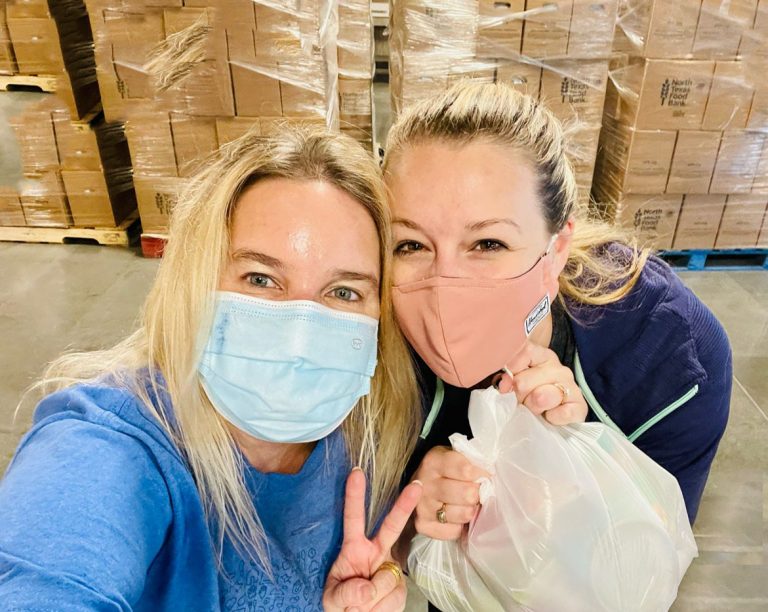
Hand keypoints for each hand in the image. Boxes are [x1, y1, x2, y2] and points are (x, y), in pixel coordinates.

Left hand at [323, 468, 421, 611]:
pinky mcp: (401, 586)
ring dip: (370, 600)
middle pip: (391, 526)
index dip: (354, 496)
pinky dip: (381, 610)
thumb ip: (345, 594)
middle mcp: (376, 552)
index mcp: (353, 548)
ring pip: (387, 578)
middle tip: (416, 485)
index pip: (353, 519)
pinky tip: (375, 609)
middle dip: (404, 505)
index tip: (356, 472)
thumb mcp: (332, 600)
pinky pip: (392, 599)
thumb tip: (367, 589)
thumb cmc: (340, 605)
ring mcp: (390, 568)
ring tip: (361, 607)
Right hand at [410, 446, 488, 540]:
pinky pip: (456, 531)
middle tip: (475, 491)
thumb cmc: (445, 469)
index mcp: (433, 462)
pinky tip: (456, 515)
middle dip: (476, 493)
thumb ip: (471, 462)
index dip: (482, 474)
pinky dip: (460, 525)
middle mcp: (424, 484)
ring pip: (464, 514)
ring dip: (470, 509)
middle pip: (467, 494)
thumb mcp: (455, 455)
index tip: (484, 475)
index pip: (466, 471)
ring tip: (465, 503)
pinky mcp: (423, 526)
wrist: (420, 483)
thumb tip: (490, 478)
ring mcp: (422, 506)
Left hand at [498, 341, 586, 424]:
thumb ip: (507, 377)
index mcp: (541, 356)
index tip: (503, 385)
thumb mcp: (514, 383)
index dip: (510, 368)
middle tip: (522, 402)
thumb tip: (504, 384)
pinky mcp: (580, 407)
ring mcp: (571, 386)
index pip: (525, 351)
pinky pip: (561, 413)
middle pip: (524, 382)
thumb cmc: (528, 398)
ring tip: (534, 410)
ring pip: (541, 398)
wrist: (549, 421)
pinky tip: (549, 417)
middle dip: (518, 397)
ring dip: (532, 409)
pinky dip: (551, 418)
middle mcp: (558, 368)